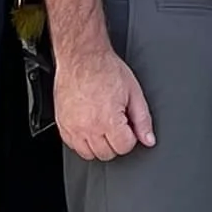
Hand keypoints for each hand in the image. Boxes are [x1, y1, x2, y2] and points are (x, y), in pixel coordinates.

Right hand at [55, 45, 154, 159]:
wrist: (81, 56)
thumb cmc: (105, 69)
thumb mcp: (133, 91)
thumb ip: (143, 119)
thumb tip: (148, 139)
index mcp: (108, 120)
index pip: (124, 147)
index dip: (130, 136)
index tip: (127, 125)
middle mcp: (88, 127)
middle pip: (107, 154)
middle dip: (115, 141)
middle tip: (116, 122)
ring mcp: (73, 128)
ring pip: (89, 154)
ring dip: (99, 144)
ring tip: (103, 124)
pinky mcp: (62, 125)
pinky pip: (73, 146)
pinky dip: (82, 141)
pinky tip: (89, 125)